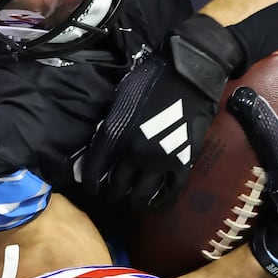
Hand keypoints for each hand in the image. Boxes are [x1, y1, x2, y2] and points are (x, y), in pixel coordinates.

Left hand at [79, 14, 244, 207]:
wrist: (187, 75)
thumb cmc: (149, 81)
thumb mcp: (119, 102)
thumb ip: (108, 128)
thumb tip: (98, 148)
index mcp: (113, 137)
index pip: (93, 174)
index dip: (90, 184)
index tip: (93, 185)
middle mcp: (132, 154)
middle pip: (116, 189)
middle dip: (111, 195)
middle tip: (113, 193)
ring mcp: (159, 162)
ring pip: (140, 197)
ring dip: (134, 201)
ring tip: (133, 199)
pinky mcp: (182, 164)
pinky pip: (169, 194)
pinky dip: (160, 203)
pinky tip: (156, 202)